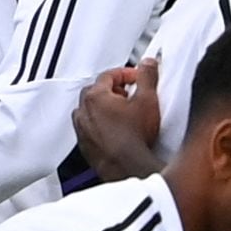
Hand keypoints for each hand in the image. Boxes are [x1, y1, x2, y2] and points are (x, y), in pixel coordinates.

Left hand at [72, 62, 163, 178]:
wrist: (128, 166)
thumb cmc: (134, 137)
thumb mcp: (148, 100)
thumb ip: (147, 77)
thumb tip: (148, 64)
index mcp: (95, 96)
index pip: (108, 75)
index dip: (126, 74)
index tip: (136, 78)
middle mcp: (83, 112)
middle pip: (96, 91)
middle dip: (113, 90)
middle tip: (129, 94)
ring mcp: (82, 130)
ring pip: (90, 111)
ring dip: (103, 108)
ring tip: (122, 113)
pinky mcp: (85, 146)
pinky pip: (90, 129)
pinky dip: (100, 126)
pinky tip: (116, 131)